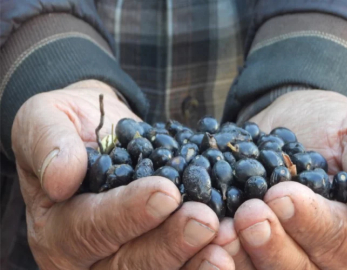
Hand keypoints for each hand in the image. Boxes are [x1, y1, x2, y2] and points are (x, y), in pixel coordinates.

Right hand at [12, 80, 233, 268]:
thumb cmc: (70, 124)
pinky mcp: (153, 251)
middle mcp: (86, 257)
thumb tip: (61, 178)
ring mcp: (120, 260)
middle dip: (169, 243)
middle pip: (127, 263)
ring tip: (226, 241)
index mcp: (56, 229)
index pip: (89, 228)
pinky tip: (231, 245)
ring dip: (193, 260)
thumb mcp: (44, 120)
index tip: (166, 192)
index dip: (129, 213)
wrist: (100, 130)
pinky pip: (178, 263)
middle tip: (206, 221)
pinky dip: (202, 257)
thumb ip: (47, 144)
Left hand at [213, 90, 346, 268]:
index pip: (338, 241)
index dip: (310, 223)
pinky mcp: (245, 246)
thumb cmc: (334, 128)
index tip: (282, 194)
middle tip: (247, 215)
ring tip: (219, 231)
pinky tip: (201, 236)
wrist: (292, 122)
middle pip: (298, 269)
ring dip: (238, 256)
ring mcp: (277, 253)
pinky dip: (215, 254)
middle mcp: (316, 256)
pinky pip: (232, 260)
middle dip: (272, 245)